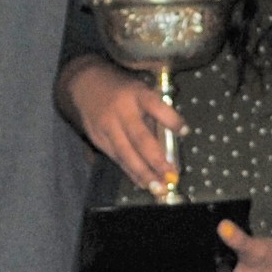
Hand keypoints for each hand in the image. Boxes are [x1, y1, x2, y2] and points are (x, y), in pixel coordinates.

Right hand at [65, 59, 183, 194]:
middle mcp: (121, 111)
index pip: (155, 106)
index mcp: (137, 94)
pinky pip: (117, 159)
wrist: (86, 84)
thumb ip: (153, 116)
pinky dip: (131, 172)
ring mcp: (107, 126)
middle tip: (170, 176)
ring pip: (126, 154)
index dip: (171, 119)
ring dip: (144, 173)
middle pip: (140, 138)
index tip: (185, 131)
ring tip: (158, 187)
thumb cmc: (122, 91)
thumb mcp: (141, 92)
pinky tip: (143, 183)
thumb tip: (168, 147)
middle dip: (156, 160)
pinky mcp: (98, 138)